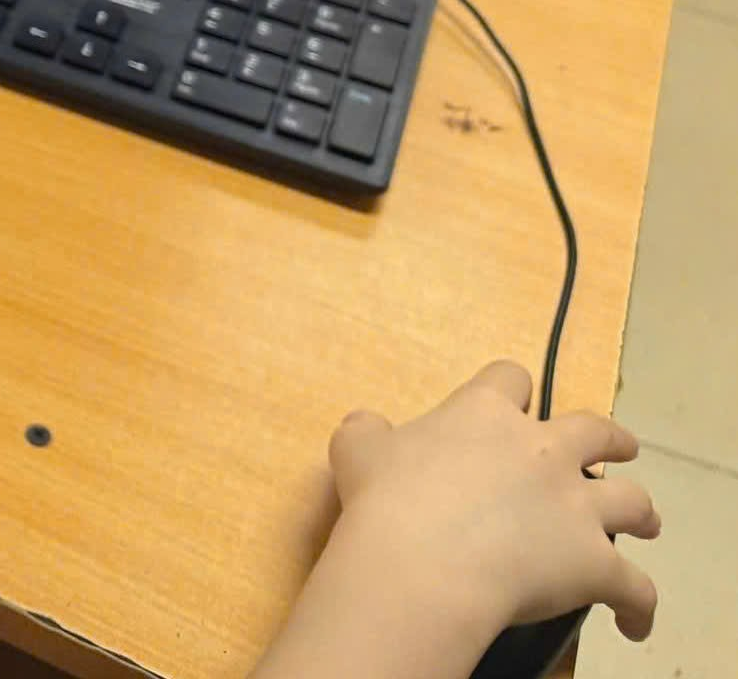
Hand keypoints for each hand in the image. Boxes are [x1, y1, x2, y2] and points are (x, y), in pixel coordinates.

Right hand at [264, 362, 658, 678]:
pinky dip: (638, 607)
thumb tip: (368, 424)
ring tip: (645, 521)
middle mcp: (542, 451)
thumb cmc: (385, 499)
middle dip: (610, 439)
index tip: (513, 400)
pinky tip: (633, 622)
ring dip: (641, 511)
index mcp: (485, 414)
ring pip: (631, 500)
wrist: (422, 561)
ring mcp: (576, 507)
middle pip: (595, 430)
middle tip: (615, 448)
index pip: (510, 380)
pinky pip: (634, 588)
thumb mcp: (357, 450)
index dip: (512, 389)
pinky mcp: (595, 564)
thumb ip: (368, 432)